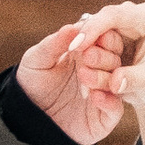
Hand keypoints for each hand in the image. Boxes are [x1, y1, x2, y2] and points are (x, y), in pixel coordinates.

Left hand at [11, 20, 127, 144]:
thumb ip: (54, 44)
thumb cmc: (32, 82)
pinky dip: (109, 101)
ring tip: (84, 76)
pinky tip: (94, 96)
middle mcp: (99, 71)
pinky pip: (115, 108)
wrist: (27, 116)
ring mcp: (104, 93)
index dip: (100, 35)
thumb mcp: (38, 59)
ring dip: (103, 77)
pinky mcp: (104, 117)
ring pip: (118, 82)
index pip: (105, 38)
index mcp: (87, 52)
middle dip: (103, 56)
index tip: (90, 34)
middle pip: (115, 58)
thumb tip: (72, 27)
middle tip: (87, 56)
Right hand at [61, 0, 144, 144]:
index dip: (92, 31)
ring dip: (87, 66)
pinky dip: (88, 72)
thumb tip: (117, 81)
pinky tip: (93, 89)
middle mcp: (129, 17)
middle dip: (88, 53)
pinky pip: (89, 55)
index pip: (110, 15)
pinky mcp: (107, 43)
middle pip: (96, 26)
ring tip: (97, 88)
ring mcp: (115, 29)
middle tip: (86, 77)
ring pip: (90, 42)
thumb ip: (132, 81)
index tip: (76, 49)